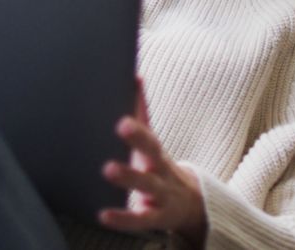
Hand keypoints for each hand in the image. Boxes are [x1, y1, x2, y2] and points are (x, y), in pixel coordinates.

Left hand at [98, 78, 206, 245]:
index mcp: (155, 152)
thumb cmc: (158, 167)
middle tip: (121, 124)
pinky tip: (104, 215)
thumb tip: (134, 76)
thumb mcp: (151, 143)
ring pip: (148, 185)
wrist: (191, 205)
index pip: (149, 134)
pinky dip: (123, 218)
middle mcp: (161, 170)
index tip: (122, 114)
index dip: (137, 124)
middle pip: (153, 152)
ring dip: (129, 177)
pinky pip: (141, 219)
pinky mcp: (157, 217)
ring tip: (108, 169)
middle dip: (139, 139)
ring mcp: (161, 194)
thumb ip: (140, 113)